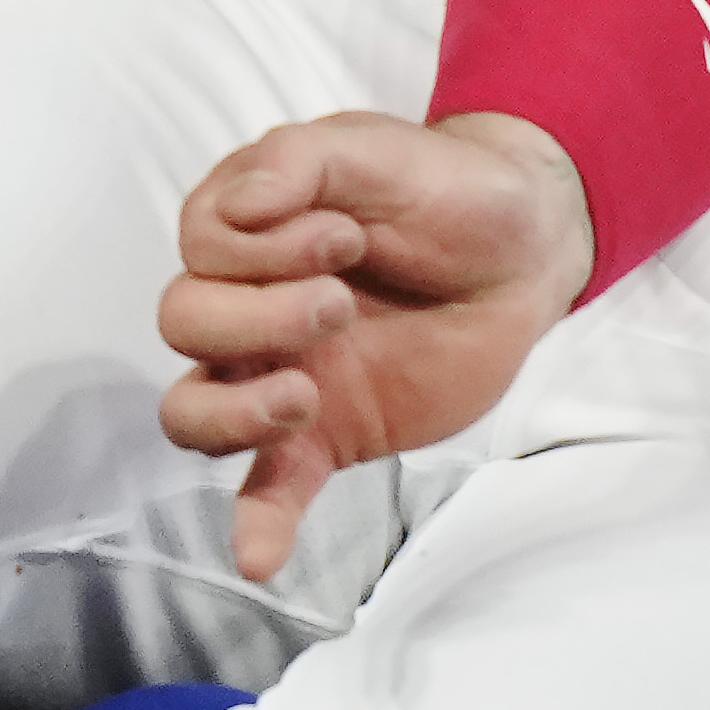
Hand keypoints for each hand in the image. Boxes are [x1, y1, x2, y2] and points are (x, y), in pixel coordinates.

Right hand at [156, 106, 592, 583]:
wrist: (525, 251)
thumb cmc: (446, 188)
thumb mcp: (377, 150)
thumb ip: (299, 161)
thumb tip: (236, 206)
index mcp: (248, 227)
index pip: (199, 247)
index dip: (259, 247)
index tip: (345, 233)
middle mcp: (247, 302)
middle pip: (184, 324)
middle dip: (256, 318)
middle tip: (341, 304)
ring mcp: (278, 374)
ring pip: (192, 410)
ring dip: (231, 412)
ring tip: (305, 397)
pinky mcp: (323, 436)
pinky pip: (267, 491)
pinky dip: (255, 526)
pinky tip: (258, 558)